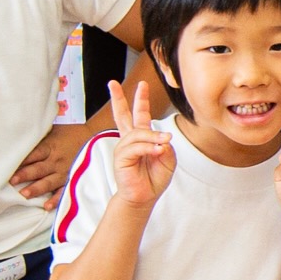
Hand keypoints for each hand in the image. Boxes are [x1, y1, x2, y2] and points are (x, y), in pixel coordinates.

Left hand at [8, 122, 89, 200]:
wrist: (94, 136)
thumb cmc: (69, 132)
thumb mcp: (53, 129)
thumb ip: (38, 137)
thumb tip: (17, 140)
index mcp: (51, 146)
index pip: (34, 154)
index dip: (21, 161)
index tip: (8, 166)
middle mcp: (57, 160)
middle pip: (39, 168)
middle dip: (25, 175)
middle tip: (12, 181)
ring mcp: (65, 171)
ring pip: (49, 182)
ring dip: (37, 188)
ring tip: (24, 194)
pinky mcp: (72, 179)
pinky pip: (63, 191)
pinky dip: (56, 199)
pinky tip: (47, 205)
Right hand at [109, 80, 175, 208]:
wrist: (144, 196)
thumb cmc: (154, 178)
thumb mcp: (167, 159)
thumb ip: (165, 145)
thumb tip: (160, 139)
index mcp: (141, 138)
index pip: (139, 115)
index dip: (141, 100)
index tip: (141, 85)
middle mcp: (129, 140)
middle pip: (122, 115)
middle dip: (118, 98)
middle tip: (113, 83)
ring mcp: (123, 148)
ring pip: (138, 133)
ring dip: (153, 136)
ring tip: (164, 142)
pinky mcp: (121, 158)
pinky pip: (136, 147)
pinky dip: (148, 148)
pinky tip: (157, 151)